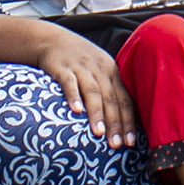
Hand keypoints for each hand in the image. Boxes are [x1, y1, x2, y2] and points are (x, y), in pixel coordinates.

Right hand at [36, 27, 134, 145]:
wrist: (52, 40)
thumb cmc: (79, 61)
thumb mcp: (99, 70)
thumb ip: (109, 90)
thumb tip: (121, 123)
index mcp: (112, 72)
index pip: (125, 99)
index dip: (128, 121)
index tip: (130, 142)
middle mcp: (100, 69)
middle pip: (111, 98)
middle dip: (114, 123)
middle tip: (116, 145)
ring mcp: (81, 68)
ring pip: (93, 92)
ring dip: (97, 113)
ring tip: (98, 133)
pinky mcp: (62, 68)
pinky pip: (69, 83)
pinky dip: (74, 96)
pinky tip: (76, 111)